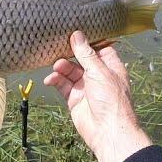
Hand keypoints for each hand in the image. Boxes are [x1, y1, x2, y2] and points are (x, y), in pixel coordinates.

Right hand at [44, 31, 151, 161]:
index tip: (74, 30)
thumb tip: (77, 35)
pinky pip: (63, 85)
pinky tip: (50, 79)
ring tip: (56, 66)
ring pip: (70, 71)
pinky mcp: (74, 98)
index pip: (99, 48)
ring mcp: (85, 87)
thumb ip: (86, 54)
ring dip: (61, 67)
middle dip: (70, 53)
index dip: (87, 40)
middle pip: (81, 58)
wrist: (107, 131)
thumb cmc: (111, 100)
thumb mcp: (99, 72)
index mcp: (110, 66)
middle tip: (58, 45)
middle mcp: (98, 75)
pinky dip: (56, 80)